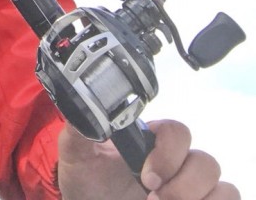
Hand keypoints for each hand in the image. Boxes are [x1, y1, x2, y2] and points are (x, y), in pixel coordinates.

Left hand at [57, 121, 239, 199]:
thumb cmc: (86, 180)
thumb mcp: (76, 152)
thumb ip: (81, 127)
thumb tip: (84, 106)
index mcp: (151, 142)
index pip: (179, 132)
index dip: (169, 153)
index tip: (146, 177)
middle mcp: (175, 163)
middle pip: (206, 162)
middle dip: (183, 186)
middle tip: (154, 198)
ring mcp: (188, 187)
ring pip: (222, 187)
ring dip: (196, 198)